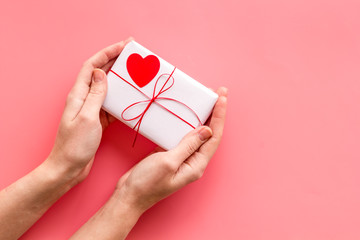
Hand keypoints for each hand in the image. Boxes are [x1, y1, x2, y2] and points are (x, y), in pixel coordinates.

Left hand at [46, 39, 131, 184]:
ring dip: (121, 80)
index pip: (92, 66)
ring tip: (137, 74)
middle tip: (134, 56)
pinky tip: (132, 98)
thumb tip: (100, 72)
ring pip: (108, 88)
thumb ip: (95, 94)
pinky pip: (112, 105)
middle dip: (116, 62)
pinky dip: (122, 99)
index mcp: (78, 95)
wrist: (69, 168)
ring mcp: (91, 109)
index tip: (124, 45)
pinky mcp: (97, 120)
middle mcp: (84, 99)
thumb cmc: (75, 145)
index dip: (107, 53)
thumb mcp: (87, 117)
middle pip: (101, 74)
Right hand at [115, 87, 227, 212]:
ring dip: (201, 116)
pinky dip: (185, 123)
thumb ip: (188, 145)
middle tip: (218, 92)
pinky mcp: (170, 154)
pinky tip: (184, 113)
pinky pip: (182, 136)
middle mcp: (192, 161)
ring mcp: (182, 158)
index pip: (214, 137)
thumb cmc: (147, 183)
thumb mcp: (168, 162)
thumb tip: (207, 129)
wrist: (129, 196)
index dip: (219, 116)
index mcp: (196, 165)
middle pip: (209, 134)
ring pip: (196, 133)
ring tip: (205, 99)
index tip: (222, 97)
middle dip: (214, 113)